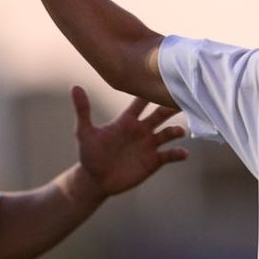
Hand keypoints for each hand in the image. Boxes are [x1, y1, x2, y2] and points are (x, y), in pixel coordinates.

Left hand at [72, 86, 187, 196]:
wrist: (95, 180)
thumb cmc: (89, 154)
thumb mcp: (84, 132)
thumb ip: (83, 110)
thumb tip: (75, 87)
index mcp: (127, 120)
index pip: (142, 101)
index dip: (151, 90)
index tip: (162, 79)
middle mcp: (141, 129)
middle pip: (161, 113)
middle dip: (171, 106)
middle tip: (184, 99)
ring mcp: (149, 145)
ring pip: (168, 133)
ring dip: (176, 131)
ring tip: (179, 131)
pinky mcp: (154, 161)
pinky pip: (169, 154)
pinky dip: (178, 153)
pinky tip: (183, 154)